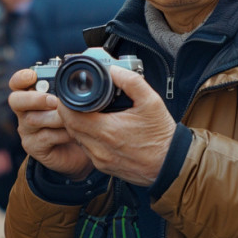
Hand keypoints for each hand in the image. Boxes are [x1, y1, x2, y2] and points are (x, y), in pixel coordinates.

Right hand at [8, 69, 93, 180]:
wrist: (80, 150)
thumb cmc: (75, 120)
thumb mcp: (72, 102)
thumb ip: (67, 91)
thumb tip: (76, 79)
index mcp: (31, 94)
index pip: (17, 83)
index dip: (21, 78)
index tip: (32, 76)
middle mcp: (24, 110)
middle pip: (16, 100)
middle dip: (35, 99)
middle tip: (55, 101)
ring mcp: (26, 129)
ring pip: (33, 119)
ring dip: (56, 117)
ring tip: (75, 118)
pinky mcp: (32, 146)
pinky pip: (45, 137)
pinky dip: (62, 133)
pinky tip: (75, 133)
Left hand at [57, 66, 176, 185]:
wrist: (171, 165)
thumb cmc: (162, 136)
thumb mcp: (151, 102)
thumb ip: (131, 82)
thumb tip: (114, 70)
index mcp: (108, 131)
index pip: (71, 116)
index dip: (66, 103)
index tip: (70, 94)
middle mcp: (100, 148)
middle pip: (70, 127)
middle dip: (69, 112)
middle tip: (76, 100)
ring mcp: (100, 160)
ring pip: (76, 139)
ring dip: (76, 125)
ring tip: (87, 112)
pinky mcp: (103, 167)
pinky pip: (86, 149)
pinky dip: (86, 137)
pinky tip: (96, 128)